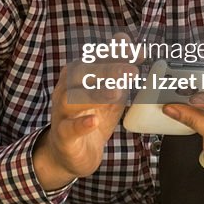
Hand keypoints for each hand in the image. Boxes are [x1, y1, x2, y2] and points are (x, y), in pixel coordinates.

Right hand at [33, 38, 138, 190]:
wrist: (71, 152)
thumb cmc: (93, 114)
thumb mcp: (110, 91)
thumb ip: (122, 72)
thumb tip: (140, 50)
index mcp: (78, 74)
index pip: (94, 57)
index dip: (114, 52)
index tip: (135, 51)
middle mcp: (66, 88)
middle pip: (81, 73)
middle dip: (106, 70)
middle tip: (131, 71)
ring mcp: (62, 112)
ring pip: (72, 98)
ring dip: (95, 94)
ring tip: (116, 93)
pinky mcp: (63, 136)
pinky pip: (68, 128)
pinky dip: (80, 124)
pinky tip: (94, 121)